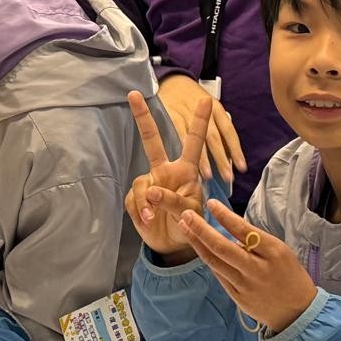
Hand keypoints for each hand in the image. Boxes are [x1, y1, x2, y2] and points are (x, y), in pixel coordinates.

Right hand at [125, 90, 209, 261]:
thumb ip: (173, 201)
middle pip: (152, 141)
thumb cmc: (189, 225)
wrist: (173, 245)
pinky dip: (139, 212)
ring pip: (141, 184)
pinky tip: (148, 221)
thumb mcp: (190, 214)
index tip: (206, 100)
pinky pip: (133, 200)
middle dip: (143, 118)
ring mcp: (149, 183)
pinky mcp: (136, 198)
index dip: (200, 122)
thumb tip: (150, 191)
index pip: (194, 142)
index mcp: (186, 170)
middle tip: (133, 94)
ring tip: (153, 217)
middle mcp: (166, 171)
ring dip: (145, 201)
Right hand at [156, 75, 246, 188]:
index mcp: (217, 109)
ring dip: (205, 159)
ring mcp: (189, 114)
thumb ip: (217, 127)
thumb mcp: (209, 107)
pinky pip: (181, 136)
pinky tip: (187, 163)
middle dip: (222, 160)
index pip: (229, 132)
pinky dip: (184, 150)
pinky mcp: (173, 117)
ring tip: (210, 177)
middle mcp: (205, 112)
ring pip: (199, 140)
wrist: (172, 79)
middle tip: (228, 178)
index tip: (242, 167)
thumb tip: (228, 151)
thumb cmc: (192, 98)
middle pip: (216, 139)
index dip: (236, 150)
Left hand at [178, 200, 317, 335]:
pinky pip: (219, 275)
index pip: (244, 231)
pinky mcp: (237, 298)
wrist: (298, 312)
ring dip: (197, 243)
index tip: (211, 203)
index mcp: (273, 252)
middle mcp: (257, 269)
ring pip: (215, 262)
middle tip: (186, 214)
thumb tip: (230, 227)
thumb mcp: (281, 251)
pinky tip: (198, 247)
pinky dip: (208, 260)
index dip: (225, 216)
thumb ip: (256, 241)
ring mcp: (245, 285)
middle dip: (201, 230)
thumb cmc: (290, 275)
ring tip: (184, 227)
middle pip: (222, 248)